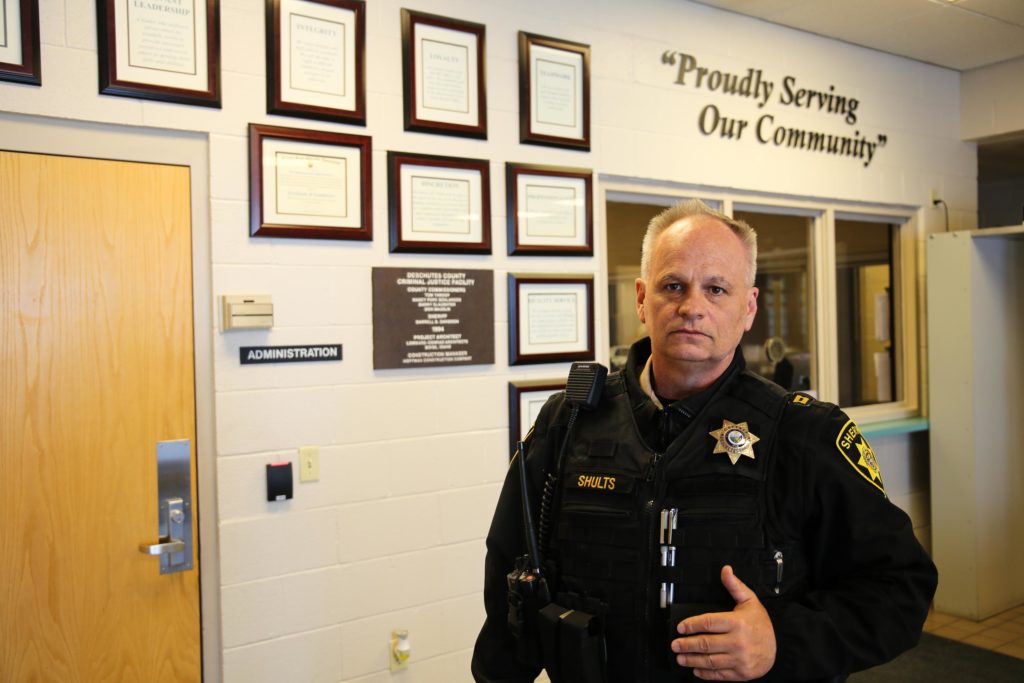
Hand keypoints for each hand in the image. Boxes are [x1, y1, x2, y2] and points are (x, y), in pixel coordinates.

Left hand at [671, 565, 776, 680]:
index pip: (708, 623)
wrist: (779, 648)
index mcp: (738, 623)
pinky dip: (705, 673)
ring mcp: (739, 659)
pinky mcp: (741, 673)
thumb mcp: (750, 601)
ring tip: (680, 657)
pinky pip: (719, 674)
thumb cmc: (761, 624)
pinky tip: (696, 669)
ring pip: (710, 660)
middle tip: (675, 644)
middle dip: (687, 644)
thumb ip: (735, 586)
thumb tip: (725, 570)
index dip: (691, 625)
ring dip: (692, 660)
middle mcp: (738, 642)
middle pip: (706, 643)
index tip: (681, 627)